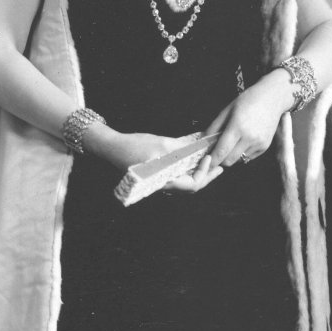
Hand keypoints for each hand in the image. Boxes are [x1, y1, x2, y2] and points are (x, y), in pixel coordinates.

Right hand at [90, 127, 223, 194]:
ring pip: (186, 180)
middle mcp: (164, 184)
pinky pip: (178, 173)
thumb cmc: (133, 146)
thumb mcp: (161, 144)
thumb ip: (183, 149)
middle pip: (191, 185)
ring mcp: (161, 179)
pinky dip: (188, 166)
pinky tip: (195, 156)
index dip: (204, 173)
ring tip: (211, 161)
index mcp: (164, 182)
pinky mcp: (159, 172)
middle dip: (206, 175)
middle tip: (220, 166)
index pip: (192, 185)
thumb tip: (202, 148)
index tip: (209, 159)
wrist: (111, 147)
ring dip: (199, 171)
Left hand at [205, 73, 292, 170]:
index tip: (206, 162)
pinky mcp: (264, 147)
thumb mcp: (228, 110)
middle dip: (220, 160)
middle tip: (217, 151)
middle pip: (229, 160)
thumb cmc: (249, 100)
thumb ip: (214, 127)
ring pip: (239, 160)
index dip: (212, 159)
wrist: (272, 98)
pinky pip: (248, 157)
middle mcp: (249, 138)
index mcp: (238, 126)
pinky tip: (243, 141)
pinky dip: (242, 153)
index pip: (221, 151)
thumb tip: (203, 140)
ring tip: (232, 142)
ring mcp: (258, 143)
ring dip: (232, 156)